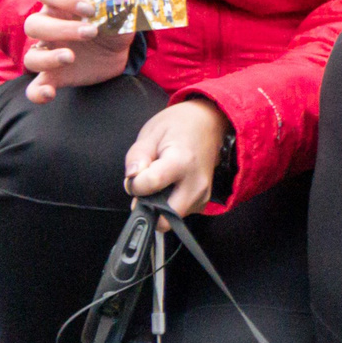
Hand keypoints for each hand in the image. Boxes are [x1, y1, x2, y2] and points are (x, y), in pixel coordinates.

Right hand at [21, 0, 133, 102]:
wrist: (118, 51)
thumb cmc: (113, 23)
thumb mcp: (120, 11)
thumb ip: (117, 3)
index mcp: (61, 3)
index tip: (88, 7)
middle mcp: (48, 26)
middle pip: (34, 24)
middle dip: (61, 29)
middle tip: (90, 32)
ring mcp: (48, 53)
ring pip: (31, 56)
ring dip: (48, 58)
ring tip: (71, 57)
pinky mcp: (53, 76)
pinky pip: (34, 87)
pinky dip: (37, 92)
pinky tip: (49, 94)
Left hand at [124, 99, 230, 217]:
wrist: (209, 123)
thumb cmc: (178, 125)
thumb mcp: (151, 133)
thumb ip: (137, 156)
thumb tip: (132, 178)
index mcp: (181, 162)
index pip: (149, 185)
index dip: (134, 183)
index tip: (135, 174)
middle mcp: (196, 184)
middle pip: (164, 218)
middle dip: (148, 207)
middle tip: (146, 187)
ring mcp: (203, 195)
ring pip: (170, 219)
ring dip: (158, 207)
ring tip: (160, 183)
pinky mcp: (204, 202)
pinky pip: (179, 214)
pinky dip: (169, 206)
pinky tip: (170, 187)